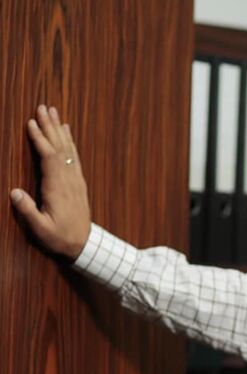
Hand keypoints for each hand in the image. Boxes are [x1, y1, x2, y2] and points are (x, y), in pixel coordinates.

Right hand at [10, 105, 91, 260]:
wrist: (84, 245)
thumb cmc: (60, 238)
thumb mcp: (40, 230)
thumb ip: (28, 211)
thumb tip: (13, 192)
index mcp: (58, 188)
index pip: (49, 158)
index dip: (40, 139)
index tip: (31, 123)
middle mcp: (69, 180)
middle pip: (60, 147)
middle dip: (50, 126)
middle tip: (43, 106)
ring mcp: (76, 179)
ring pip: (68, 149)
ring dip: (59, 129)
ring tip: (53, 111)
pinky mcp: (78, 181)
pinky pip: (74, 156)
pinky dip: (69, 141)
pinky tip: (66, 130)